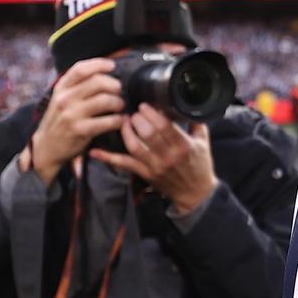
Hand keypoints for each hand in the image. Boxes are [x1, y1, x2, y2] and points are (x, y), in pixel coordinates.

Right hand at [26, 58, 124, 185]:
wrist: (46, 147)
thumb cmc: (60, 120)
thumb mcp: (62, 99)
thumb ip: (77, 85)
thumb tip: (104, 71)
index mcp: (61, 88)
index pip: (80, 69)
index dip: (99, 64)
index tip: (112, 66)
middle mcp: (65, 99)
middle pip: (98, 82)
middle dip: (115, 86)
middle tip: (119, 93)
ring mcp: (72, 114)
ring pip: (106, 100)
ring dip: (119, 103)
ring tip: (119, 107)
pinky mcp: (80, 130)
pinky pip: (109, 120)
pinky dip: (119, 120)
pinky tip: (119, 121)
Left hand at [89, 103, 217, 212]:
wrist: (195, 193)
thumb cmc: (200, 165)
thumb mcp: (203, 142)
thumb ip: (195, 123)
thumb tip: (186, 105)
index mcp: (184, 146)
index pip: (165, 126)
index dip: (152, 114)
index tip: (144, 105)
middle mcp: (168, 156)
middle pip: (148, 134)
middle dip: (137, 120)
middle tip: (133, 112)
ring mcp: (155, 166)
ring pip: (134, 147)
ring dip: (126, 132)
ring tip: (123, 122)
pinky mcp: (145, 174)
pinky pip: (124, 164)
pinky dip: (108, 157)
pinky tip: (94, 151)